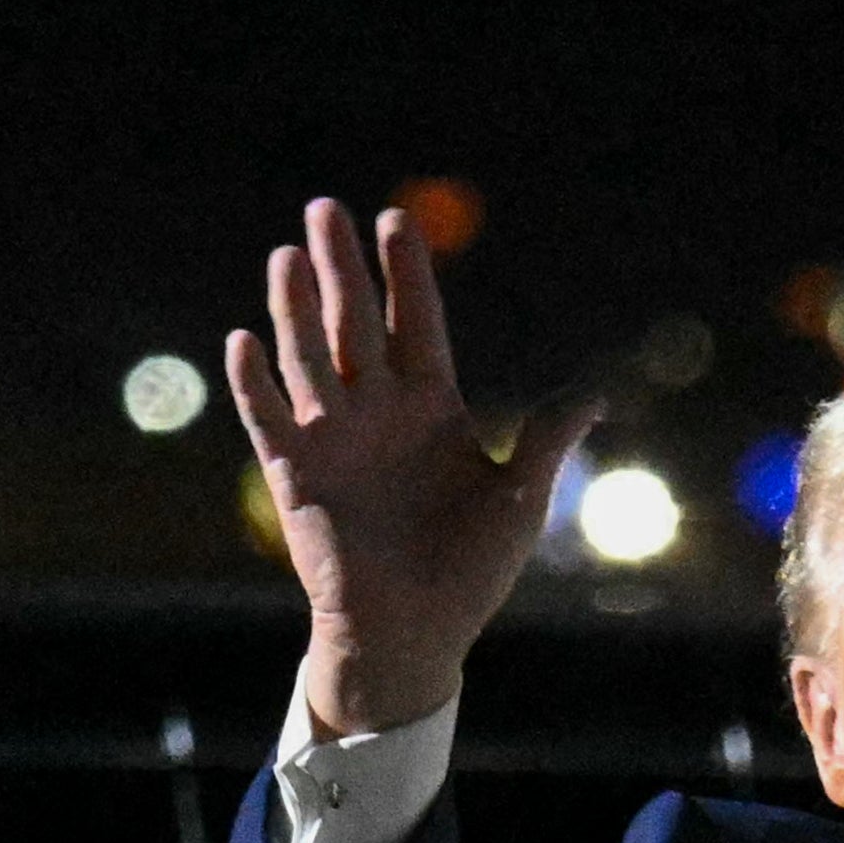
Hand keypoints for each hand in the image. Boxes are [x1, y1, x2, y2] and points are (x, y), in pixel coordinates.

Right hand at [227, 197, 599, 736]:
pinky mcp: (297, 474)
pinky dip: (256, 383)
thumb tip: (598, 394)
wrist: (414, 634)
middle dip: (342, 267)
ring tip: (287, 254)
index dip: (406, 274)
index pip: (415, 323)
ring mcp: (334, 439)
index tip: (395, 220)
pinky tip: (244, 340)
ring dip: (296, 308)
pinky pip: (270, 419)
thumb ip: (548, 439)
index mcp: (431, 408)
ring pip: (310, 357)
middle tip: (326, 208)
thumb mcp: (520, 498)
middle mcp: (377, 412)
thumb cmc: (469, 573)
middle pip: (355, 322)